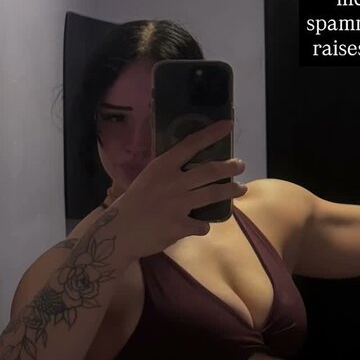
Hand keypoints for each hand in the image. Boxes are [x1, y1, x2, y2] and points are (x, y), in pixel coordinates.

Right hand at [111, 119, 246, 258]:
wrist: (118, 232)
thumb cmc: (132, 204)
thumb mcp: (148, 179)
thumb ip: (168, 173)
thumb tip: (188, 169)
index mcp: (163, 166)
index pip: (191, 144)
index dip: (211, 134)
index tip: (227, 126)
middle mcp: (173, 182)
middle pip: (210, 171)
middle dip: (229, 167)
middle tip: (241, 165)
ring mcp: (178, 204)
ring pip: (213, 194)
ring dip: (230, 191)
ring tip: (241, 189)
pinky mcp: (181, 225)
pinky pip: (202, 224)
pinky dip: (204, 226)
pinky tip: (202, 226)